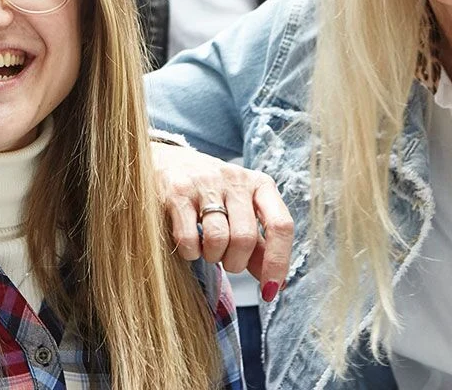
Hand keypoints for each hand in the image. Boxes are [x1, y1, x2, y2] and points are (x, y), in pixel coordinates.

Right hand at [150, 141, 293, 299]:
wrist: (170, 161)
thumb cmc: (213, 194)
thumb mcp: (242, 212)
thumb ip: (259, 247)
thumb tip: (276, 284)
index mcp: (261, 185)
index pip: (281, 225)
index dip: (278, 262)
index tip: (269, 291)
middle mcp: (235, 179)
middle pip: (246, 238)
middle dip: (235, 263)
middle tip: (226, 260)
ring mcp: (205, 183)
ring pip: (218, 239)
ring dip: (213, 257)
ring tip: (208, 249)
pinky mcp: (177, 192)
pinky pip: (189, 239)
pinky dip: (191, 253)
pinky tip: (189, 243)